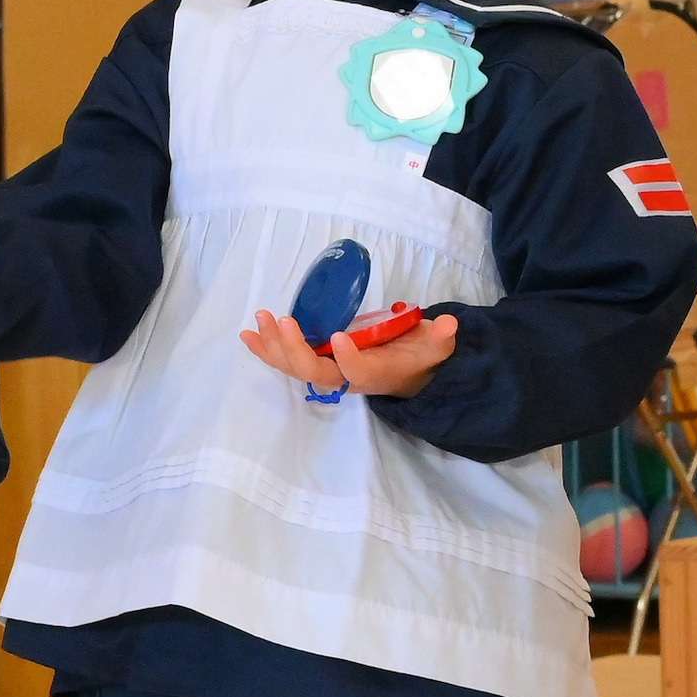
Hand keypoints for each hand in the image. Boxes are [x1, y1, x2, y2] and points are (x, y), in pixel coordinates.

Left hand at [239, 307, 460, 400]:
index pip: (358, 373)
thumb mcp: (435, 348)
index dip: (349, 359)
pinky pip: (286, 358)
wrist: (406, 372)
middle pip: (315, 372)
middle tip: (283, 320)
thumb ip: (440, 339)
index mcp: (375, 374)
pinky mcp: (315, 360)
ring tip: (259, 320)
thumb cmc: (417, 357)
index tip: (339, 337)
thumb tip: (449, 325)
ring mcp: (328, 370)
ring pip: (294, 366)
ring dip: (274, 345)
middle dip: (295, 349)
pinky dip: (266, 347)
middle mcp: (346, 376)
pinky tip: (248, 334)